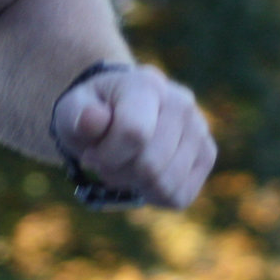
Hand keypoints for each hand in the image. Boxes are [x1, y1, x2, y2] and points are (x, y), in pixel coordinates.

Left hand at [52, 63, 214, 207]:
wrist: (116, 111)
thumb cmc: (91, 113)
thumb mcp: (72, 110)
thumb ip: (77, 115)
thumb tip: (94, 118)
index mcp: (147, 84)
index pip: (134, 134)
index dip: (106, 156)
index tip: (89, 155)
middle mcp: (182, 103)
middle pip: (150, 165)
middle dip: (118, 173)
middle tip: (105, 162)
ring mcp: (199, 129)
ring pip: (166, 185)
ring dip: (135, 185)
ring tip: (124, 166)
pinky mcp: (207, 154)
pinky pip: (181, 196)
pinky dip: (154, 195)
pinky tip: (143, 177)